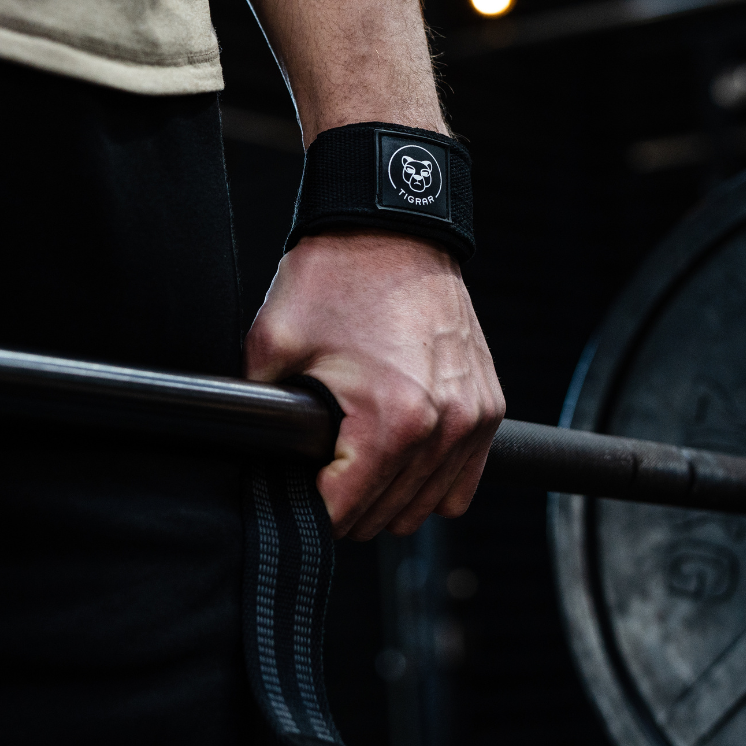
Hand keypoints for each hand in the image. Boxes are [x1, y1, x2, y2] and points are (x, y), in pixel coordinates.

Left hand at [244, 230, 504, 539]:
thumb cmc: (336, 278)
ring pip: (428, 508)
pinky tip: (402, 457)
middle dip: (347, 506)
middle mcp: (444, 427)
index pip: (344, 512)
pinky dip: (432, 482)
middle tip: (321, 471)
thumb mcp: (273, 344)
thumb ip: (261, 414)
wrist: (392, 228)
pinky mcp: (488, 405)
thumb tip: (258, 458)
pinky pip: (464, 481)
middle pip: (386, 517)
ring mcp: (473, 417)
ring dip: (389, 499)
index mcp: (392, 421)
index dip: (309, 510)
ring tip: (359, 465)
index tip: (295, 487)